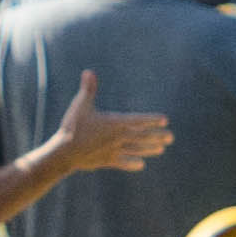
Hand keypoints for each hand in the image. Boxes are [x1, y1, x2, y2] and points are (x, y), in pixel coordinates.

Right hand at [44, 70, 170, 176]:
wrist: (64, 153)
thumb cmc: (72, 126)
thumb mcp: (80, 105)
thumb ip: (88, 89)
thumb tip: (88, 71)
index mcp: (114, 123)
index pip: (137, 120)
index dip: (151, 120)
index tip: (165, 120)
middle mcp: (117, 137)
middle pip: (141, 136)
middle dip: (157, 136)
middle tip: (171, 137)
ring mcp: (114, 150)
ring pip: (136, 149)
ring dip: (150, 149)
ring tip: (162, 149)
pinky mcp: (107, 161)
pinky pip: (123, 162)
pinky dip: (132, 163)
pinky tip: (141, 165)